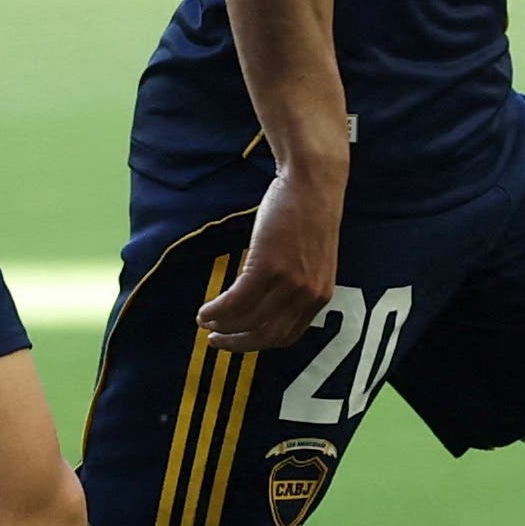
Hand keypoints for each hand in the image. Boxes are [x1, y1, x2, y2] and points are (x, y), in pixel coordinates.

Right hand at [196, 160, 344, 349]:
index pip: (286, 335)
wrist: (313, 182)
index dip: (258, 342)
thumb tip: (266, 300)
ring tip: (204, 321)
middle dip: (237, 343)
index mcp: (320, 295)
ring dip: (221, 326)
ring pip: (247, 320)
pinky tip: (205, 310)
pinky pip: (236, 301)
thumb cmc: (309, 212)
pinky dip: (217, 310)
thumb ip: (297, 283)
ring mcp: (289, 283)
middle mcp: (307, 295)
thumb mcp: (312, 258)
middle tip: (215, 341)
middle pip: (266, 335)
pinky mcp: (268, 267)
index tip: (238, 340)